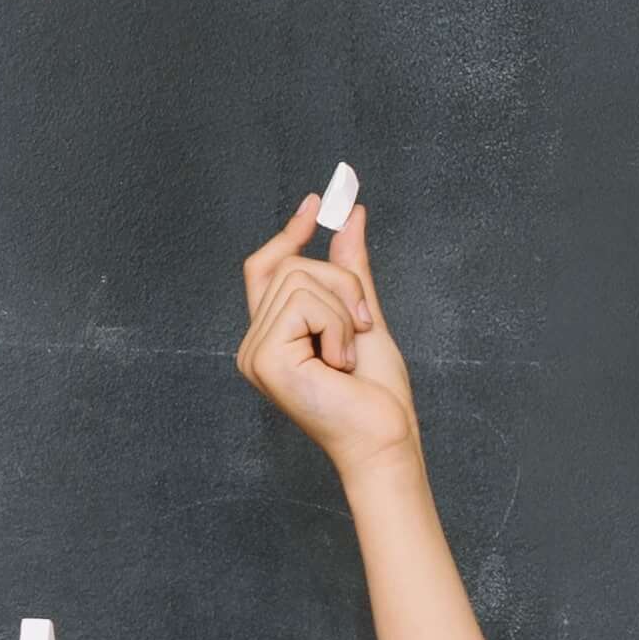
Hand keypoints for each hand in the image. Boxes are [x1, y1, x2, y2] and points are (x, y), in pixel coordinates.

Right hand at [239, 194, 419, 472]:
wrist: (383, 436)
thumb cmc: (376, 394)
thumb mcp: (364, 316)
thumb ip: (351, 269)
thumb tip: (352, 216)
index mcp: (274, 337)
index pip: (266, 269)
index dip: (289, 234)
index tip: (318, 203)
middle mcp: (255, 344)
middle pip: (292, 266)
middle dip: (342, 284)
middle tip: (362, 326)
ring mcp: (255, 353)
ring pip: (300, 279)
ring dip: (342, 308)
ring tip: (348, 353)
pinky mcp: (264, 359)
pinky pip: (304, 302)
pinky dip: (337, 325)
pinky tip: (339, 362)